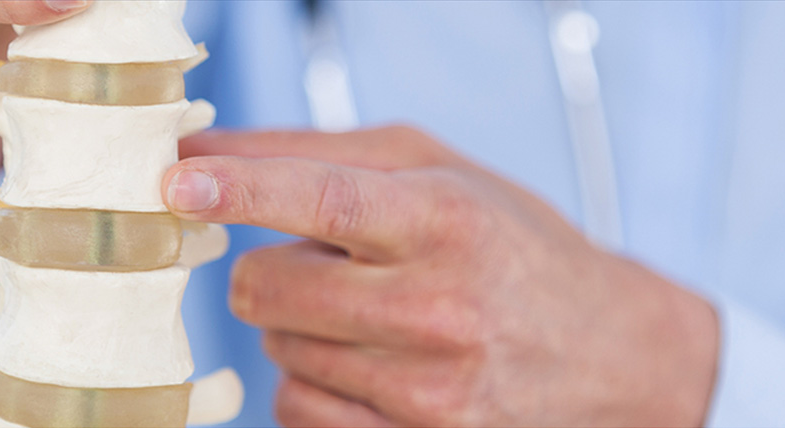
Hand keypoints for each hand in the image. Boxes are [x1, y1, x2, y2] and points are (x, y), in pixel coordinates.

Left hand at [164, 126, 720, 425]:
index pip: (323, 201)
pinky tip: (369, 363)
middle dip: (272, 269)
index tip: (179, 184)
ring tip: (372, 312)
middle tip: (322, 261)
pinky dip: (315, 382)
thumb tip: (204, 158)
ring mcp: (427, 390)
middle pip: (268, 289)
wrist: (605, 352)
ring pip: (278, 352)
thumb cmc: (511, 244)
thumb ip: (317, 155)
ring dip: (301, 326)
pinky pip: (299, 412)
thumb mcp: (436, 171)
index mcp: (447, 220)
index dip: (242, 191)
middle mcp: (438, 308)